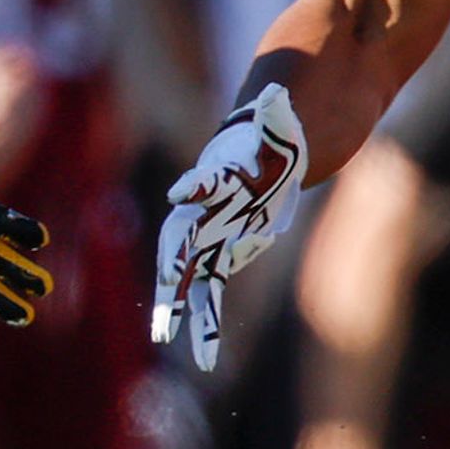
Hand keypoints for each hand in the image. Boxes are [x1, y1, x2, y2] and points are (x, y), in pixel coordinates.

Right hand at [151, 84, 308, 371]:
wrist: (267, 151)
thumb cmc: (277, 130)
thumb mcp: (283, 119)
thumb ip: (276, 109)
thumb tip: (276, 93)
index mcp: (222, 174)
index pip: (205, 183)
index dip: (196, 188)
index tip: (182, 194)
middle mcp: (207, 209)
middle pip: (183, 243)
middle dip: (172, 273)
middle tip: (166, 302)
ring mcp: (212, 234)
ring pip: (192, 277)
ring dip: (183, 311)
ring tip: (172, 343)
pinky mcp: (224, 252)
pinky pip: (210, 290)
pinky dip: (205, 321)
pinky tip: (204, 355)